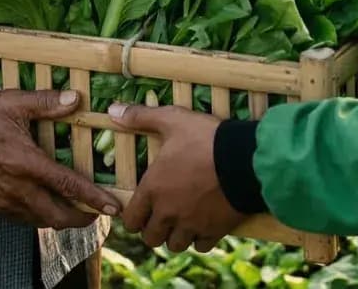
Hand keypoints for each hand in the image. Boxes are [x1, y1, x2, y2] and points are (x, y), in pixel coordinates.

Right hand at [0, 90, 120, 228]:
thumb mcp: (14, 103)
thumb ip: (47, 102)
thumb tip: (76, 98)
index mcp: (26, 163)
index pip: (68, 186)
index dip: (94, 199)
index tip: (113, 207)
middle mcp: (16, 188)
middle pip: (57, 216)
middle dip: (81, 220)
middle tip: (96, 215)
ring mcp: (3, 201)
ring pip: (39, 221)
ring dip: (59, 219)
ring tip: (74, 212)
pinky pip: (21, 219)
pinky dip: (38, 216)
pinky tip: (43, 206)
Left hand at [109, 103, 243, 251]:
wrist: (245, 159)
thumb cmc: (205, 139)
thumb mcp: (173, 120)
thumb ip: (141, 117)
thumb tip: (112, 110)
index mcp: (153, 190)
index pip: (131, 220)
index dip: (133, 217)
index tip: (141, 210)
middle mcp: (168, 213)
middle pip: (151, 238)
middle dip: (153, 229)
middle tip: (161, 216)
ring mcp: (192, 225)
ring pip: (175, 245)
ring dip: (176, 236)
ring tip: (181, 222)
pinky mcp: (215, 230)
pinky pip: (201, 245)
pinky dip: (200, 238)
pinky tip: (203, 224)